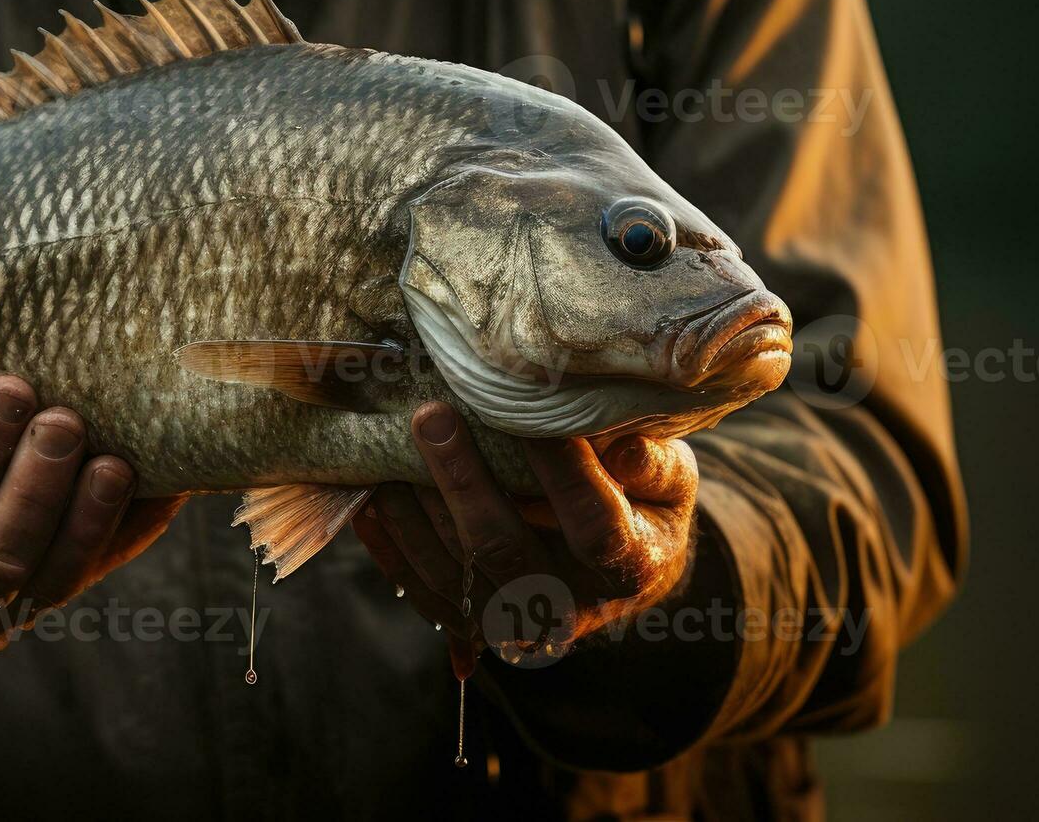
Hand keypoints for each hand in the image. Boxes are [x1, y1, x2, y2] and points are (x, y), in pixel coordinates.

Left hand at [351, 402, 697, 668]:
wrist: (620, 568)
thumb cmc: (643, 502)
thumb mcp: (670, 479)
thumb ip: (652, 462)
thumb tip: (621, 446)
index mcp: (632, 567)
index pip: (593, 524)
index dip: (561, 470)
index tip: (528, 413)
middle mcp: (572, 605)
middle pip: (503, 547)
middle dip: (461, 478)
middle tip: (431, 415)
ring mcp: (518, 622)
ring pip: (452, 572)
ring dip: (413, 509)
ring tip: (388, 447)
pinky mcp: (475, 626)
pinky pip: (423, 589)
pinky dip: (390, 546)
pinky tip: (369, 499)